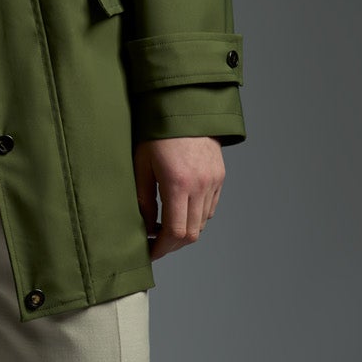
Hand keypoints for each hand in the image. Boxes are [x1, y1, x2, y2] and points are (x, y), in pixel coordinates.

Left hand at [134, 136, 225, 258]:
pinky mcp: (219, 177)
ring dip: (184, 231)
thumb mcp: (141, 164)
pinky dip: (195, 217)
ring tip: (164, 227)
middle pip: (191, 233)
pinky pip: (209, 208)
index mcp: (177, 183)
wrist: (186, 107)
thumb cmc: (157, 133)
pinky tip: (180, 210)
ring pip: (202, 223)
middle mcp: (200, 186)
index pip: (174, 231)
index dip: (162, 248)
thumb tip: (145, 227)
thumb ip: (143, 199)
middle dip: (172, 245)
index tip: (150, 253)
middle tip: (155, 244)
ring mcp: (213, 182)